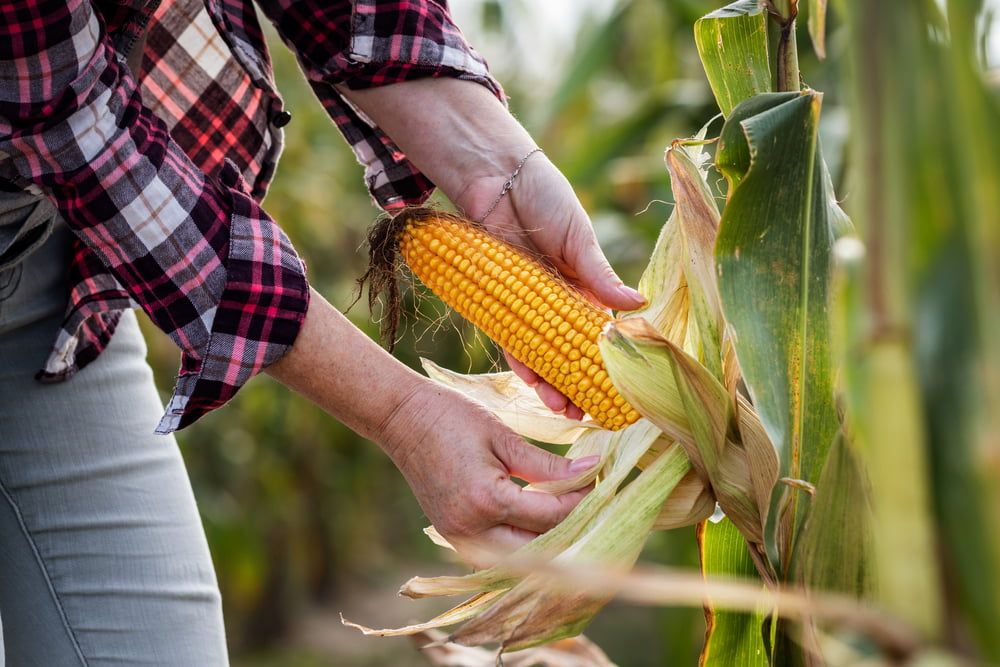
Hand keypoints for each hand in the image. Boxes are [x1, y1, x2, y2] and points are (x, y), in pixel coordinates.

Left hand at [336, 79, 644, 415]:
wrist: (493, 176)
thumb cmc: (543, 196)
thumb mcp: (578, 235)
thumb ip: (600, 274)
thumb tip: (638, 305)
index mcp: (582, 285)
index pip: (598, 332)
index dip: (607, 361)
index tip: (618, 389)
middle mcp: (554, 300)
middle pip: (568, 351)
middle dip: (578, 383)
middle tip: (588, 414)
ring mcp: (525, 303)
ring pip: (540, 353)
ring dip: (550, 383)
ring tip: (562, 409)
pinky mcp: (496, 301)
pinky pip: (509, 339)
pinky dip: (521, 362)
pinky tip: (532, 384)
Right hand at [379, 382, 599, 565]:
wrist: (400, 419)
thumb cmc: (450, 417)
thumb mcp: (502, 436)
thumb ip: (546, 463)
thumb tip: (590, 471)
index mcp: (486, 500)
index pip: (550, 515)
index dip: (581, 499)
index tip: (601, 480)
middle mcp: (472, 530)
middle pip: (538, 547)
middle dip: (569, 527)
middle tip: (592, 501)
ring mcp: (459, 538)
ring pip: (518, 558)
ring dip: (547, 541)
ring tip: (571, 512)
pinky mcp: (453, 536)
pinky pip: (497, 552)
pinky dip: (522, 542)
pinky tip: (540, 522)